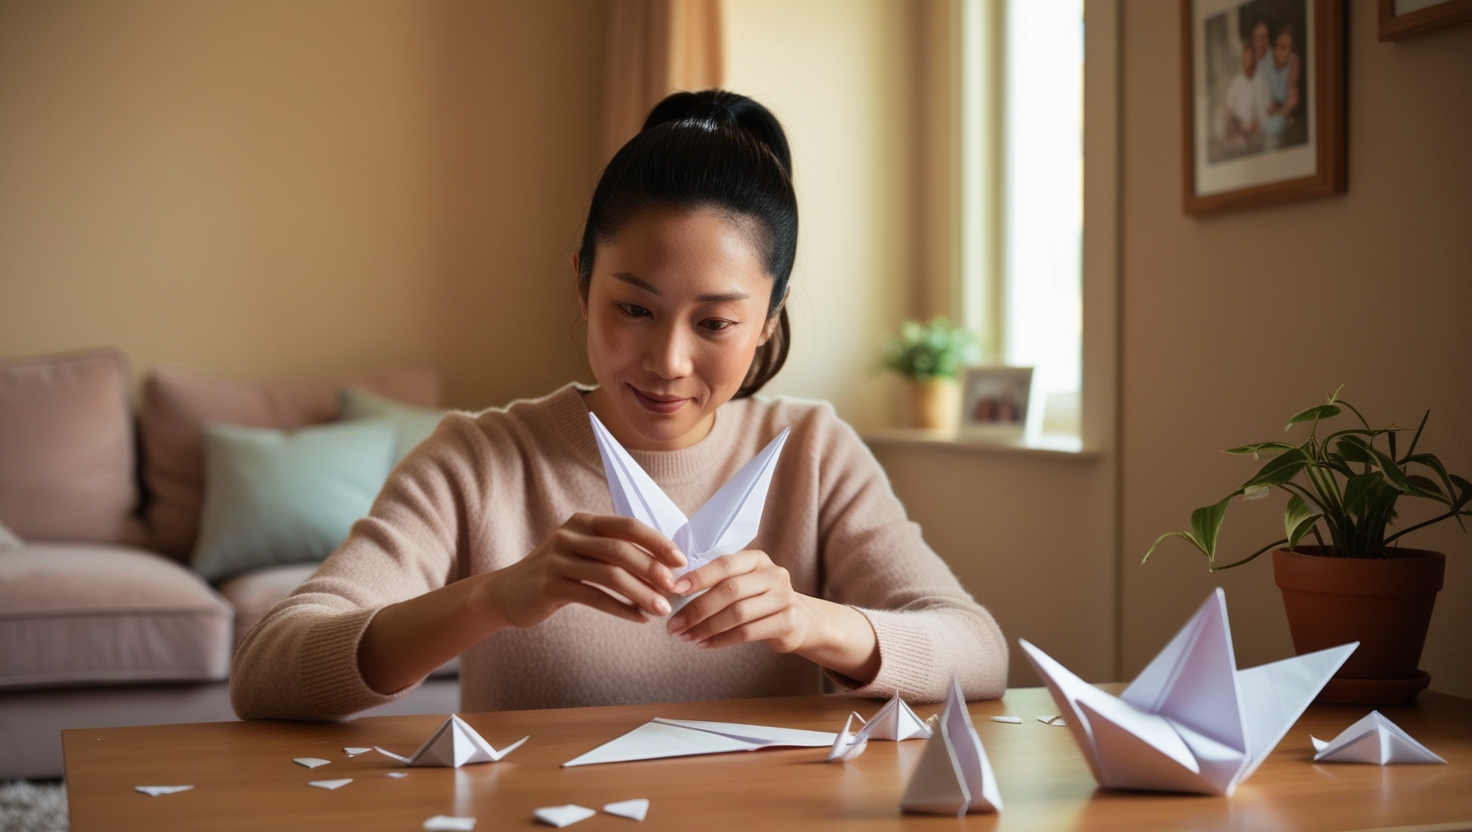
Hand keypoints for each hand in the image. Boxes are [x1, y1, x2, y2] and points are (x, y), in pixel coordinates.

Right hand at [485, 513, 685, 628]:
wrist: (508, 593)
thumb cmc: (559, 573)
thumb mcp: (584, 553)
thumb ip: (615, 553)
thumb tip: (665, 567)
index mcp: (584, 522)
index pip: (627, 525)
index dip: (656, 542)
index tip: (680, 560)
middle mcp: (569, 535)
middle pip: (620, 549)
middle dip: (652, 568)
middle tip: (675, 588)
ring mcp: (557, 560)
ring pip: (609, 575)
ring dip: (641, 593)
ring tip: (662, 609)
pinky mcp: (550, 586)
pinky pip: (594, 597)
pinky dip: (621, 608)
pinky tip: (639, 618)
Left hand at [665, 550, 810, 651]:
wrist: (799, 621)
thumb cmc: (760, 600)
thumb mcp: (744, 583)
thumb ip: (718, 583)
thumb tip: (675, 592)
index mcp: (758, 559)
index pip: (725, 564)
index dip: (699, 576)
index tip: (674, 590)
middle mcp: (774, 574)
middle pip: (729, 590)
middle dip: (697, 609)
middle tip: (674, 625)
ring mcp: (783, 598)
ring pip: (737, 614)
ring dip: (707, 628)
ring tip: (687, 637)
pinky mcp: (787, 622)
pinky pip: (747, 633)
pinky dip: (722, 640)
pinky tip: (705, 644)